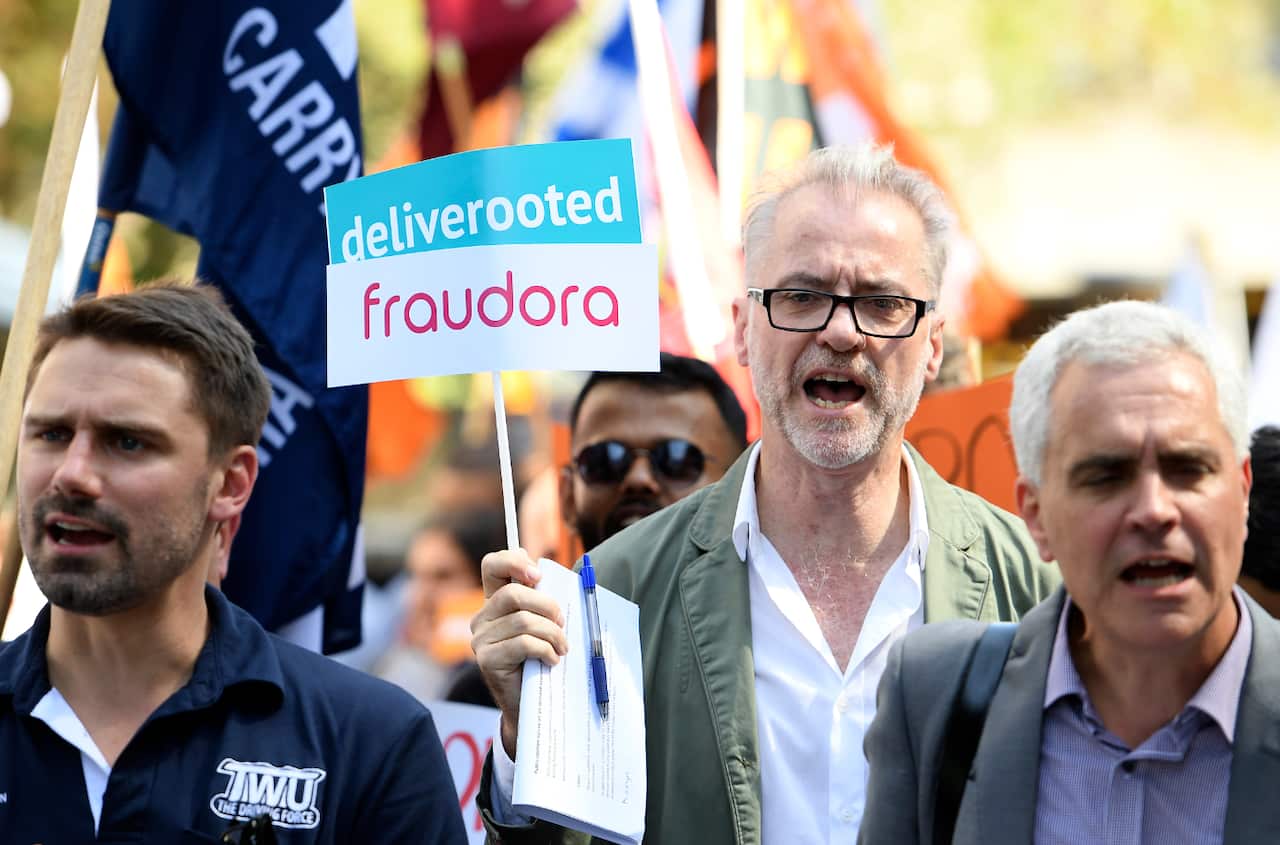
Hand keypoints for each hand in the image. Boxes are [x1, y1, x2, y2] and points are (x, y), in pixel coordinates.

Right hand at [470, 548, 568, 758]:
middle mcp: (482, 618)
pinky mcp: (487, 660)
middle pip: (513, 594)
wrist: (529, 704)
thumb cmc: (540, 659)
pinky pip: (523, 644)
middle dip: (546, 606)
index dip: (513, 561)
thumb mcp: (542, 624)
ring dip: (553, 634)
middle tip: (562, 623)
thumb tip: (548, 577)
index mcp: (495, 602)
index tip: (538, 575)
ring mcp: (481, 640)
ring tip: (563, 647)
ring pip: (523, 621)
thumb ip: (541, 601)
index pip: (492, 566)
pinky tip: (552, 660)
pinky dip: (546, 650)